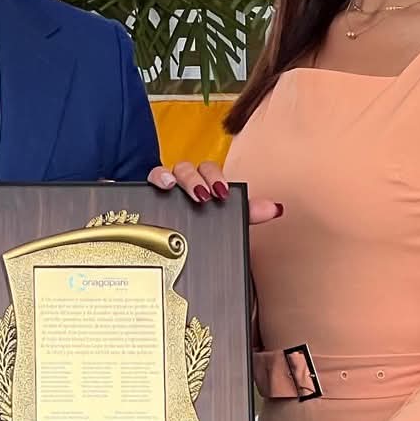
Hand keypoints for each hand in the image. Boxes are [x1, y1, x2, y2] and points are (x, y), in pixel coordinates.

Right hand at [147, 161, 282, 223]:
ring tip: (172, 187)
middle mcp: (180, 183)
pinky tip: (156, 186)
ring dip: (169, 176)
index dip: (216, 177)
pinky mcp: (143, 198)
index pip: (208, 170)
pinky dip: (148, 180)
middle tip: (203, 196)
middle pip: (186, 168)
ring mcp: (160, 189)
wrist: (168, 252)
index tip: (223, 193)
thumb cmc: (201, 228)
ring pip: (163, 172)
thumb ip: (249, 214)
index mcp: (201, 185)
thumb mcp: (225, 221)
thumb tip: (276, 209)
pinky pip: (143, 182)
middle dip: (195, 178)